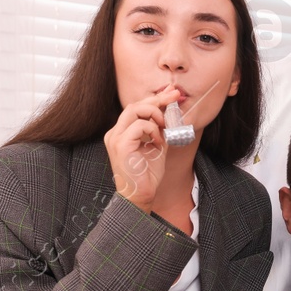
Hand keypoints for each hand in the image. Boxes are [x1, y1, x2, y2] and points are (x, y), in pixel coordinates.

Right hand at [105, 85, 180, 212]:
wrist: (140, 196)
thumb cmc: (147, 175)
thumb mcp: (157, 146)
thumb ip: (161, 130)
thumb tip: (172, 112)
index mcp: (121, 132)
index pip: (136, 108)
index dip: (155, 99)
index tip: (172, 94)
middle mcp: (115, 133)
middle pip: (134, 104)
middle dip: (157, 99)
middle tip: (175, 97)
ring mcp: (115, 138)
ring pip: (134, 110)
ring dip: (155, 114)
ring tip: (165, 127)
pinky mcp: (120, 145)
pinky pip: (139, 125)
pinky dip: (153, 130)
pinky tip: (158, 142)